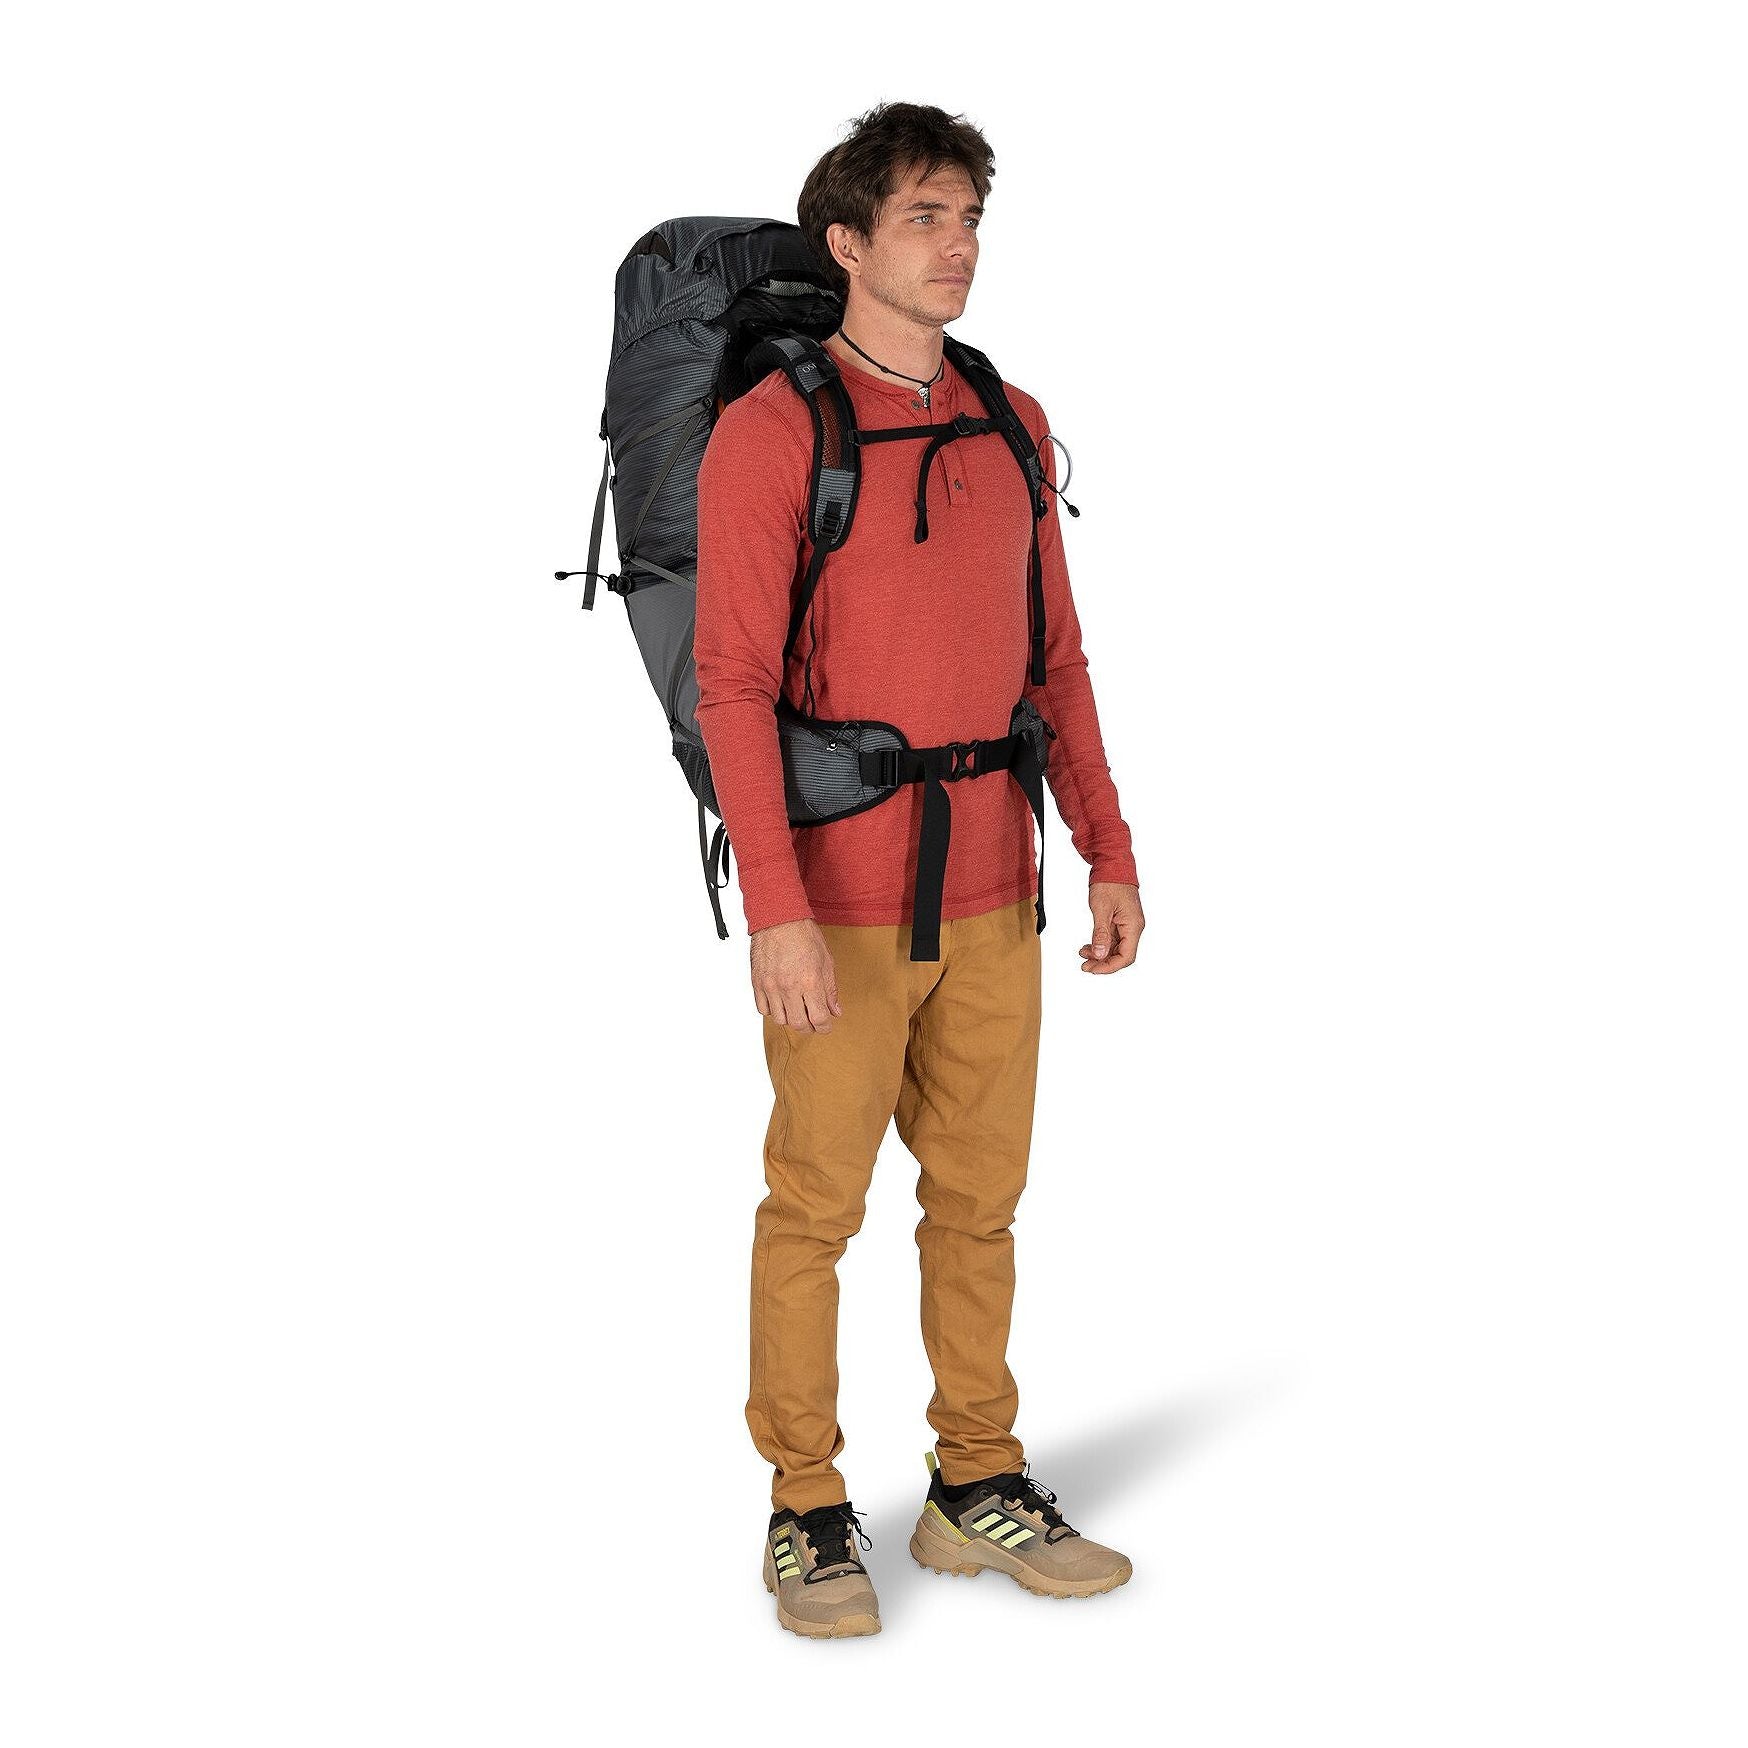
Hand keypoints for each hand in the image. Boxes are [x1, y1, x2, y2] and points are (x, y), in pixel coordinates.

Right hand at [751, 918, 842, 1032]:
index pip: (819, 1019)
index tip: (826, 1025)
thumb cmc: (803, 935)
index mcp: (810, 982)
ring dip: (790, 1019)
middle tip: (813, 1023)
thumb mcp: (826, 961)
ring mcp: (771, 986)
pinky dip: (772, 1010)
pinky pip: (762, 1009)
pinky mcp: (757, 982)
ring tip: (796, 1010)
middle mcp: (789, 987)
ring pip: (780, 1019)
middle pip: (799, 1024)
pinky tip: (780, 1002)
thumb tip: (835, 1011)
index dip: (825, 1027)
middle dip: (809, 1028)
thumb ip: (830, 990)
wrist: (779, 918)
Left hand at [1079, 882, 1143, 973]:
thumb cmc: (1110, 882)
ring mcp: (1127, 924)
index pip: (1126, 956)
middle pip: (1121, 955)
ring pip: (1116, 948)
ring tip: (1083, 954)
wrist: (1112, 865)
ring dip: (1100, 954)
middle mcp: (1133, 927)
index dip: (1109, 967)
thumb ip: (1101, 934)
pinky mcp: (1120, 921)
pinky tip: (1088, 946)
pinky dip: (1100, 944)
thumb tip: (1100, 955)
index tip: (1093, 969)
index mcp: (1133, 926)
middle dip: (1103, 962)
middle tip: (1085, 966)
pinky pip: (1113, 939)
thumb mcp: (1101, 909)